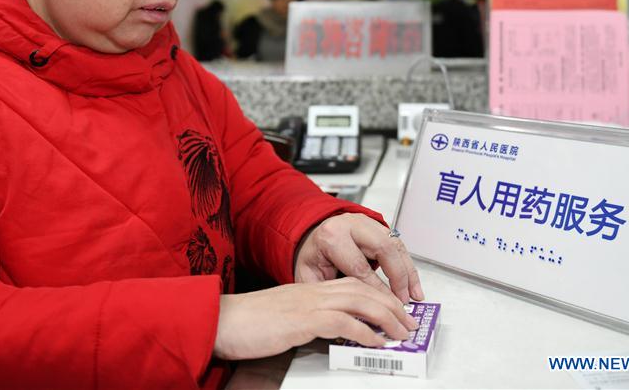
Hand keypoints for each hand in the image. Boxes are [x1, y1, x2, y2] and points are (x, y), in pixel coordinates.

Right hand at [213, 277, 413, 359]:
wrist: (220, 320)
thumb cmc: (245, 323)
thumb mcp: (284, 318)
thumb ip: (308, 321)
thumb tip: (333, 333)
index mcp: (308, 289)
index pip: (352, 285)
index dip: (377, 295)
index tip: (394, 310)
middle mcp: (312, 292)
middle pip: (362, 289)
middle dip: (391, 305)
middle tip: (408, 321)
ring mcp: (308, 303)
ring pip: (359, 301)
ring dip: (386, 317)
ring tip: (401, 332)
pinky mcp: (302, 320)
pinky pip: (343, 322)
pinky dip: (364, 332)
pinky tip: (376, 342)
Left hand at [294, 213, 423, 303]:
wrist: (314, 236)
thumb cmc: (313, 257)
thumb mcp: (309, 274)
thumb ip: (328, 292)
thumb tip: (351, 314)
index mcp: (332, 237)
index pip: (359, 266)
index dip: (376, 289)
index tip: (387, 308)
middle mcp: (352, 225)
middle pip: (383, 249)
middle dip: (397, 278)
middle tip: (403, 302)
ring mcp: (367, 223)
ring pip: (395, 245)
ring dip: (408, 272)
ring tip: (415, 296)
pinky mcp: (378, 226)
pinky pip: (399, 245)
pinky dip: (409, 266)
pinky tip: (413, 284)